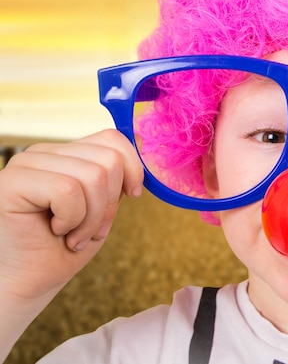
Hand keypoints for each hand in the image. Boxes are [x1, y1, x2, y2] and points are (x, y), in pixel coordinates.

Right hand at [0, 129, 143, 304]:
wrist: (29, 283)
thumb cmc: (62, 248)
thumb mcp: (101, 207)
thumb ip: (116, 177)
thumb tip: (140, 144)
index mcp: (65, 154)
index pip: (111, 139)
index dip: (133, 168)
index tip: (132, 196)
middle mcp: (44, 153)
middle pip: (109, 160)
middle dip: (110, 204)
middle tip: (92, 230)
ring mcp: (26, 164)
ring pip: (93, 176)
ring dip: (91, 218)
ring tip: (74, 235)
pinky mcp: (12, 182)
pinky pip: (68, 190)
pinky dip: (72, 219)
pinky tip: (56, 231)